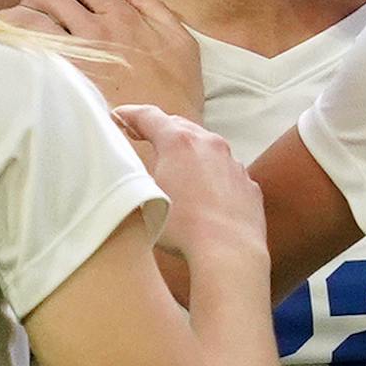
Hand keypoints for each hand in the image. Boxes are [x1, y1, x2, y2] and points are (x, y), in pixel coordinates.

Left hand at [7, 0, 201, 121]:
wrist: (167, 129)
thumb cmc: (177, 93)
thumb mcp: (183, 43)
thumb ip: (157, 10)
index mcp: (124, 17)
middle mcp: (97, 30)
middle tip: (26, 1)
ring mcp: (78, 55)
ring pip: (34, 18)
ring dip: (18, 13)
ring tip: (11, 19)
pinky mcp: (64, 79)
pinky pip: (30, 51)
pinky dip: (14, 42)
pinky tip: (8, 46)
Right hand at [114, 104, 265, 264]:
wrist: (230, 251)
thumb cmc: (183, 227)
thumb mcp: (145, 195)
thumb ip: (138, 173)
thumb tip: (136, 170)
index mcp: (180, 142)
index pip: (150, 116)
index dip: (130, 114)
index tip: (118, 116)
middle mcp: (210, 144)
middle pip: (180, 126)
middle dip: (158, 129)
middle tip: (140, 134)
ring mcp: (233, 163)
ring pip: (205, 147)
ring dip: (187, 150)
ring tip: (172, 164)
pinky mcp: (247, 183)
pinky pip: (224, 170)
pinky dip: (210, 173)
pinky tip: (203, 190)